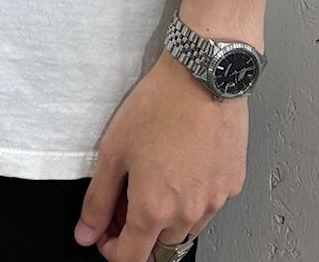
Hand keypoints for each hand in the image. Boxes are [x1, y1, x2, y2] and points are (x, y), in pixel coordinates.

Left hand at [73, 50, 248, 260]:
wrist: (203, 75)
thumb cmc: (159, 105)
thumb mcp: (114, 149)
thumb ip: (98, 199)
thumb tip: (86, 232)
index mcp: (155, 209)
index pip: (132, 258)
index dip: (113, 250)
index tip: (105, 232)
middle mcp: (188, 213)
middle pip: (160, 247)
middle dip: (139, 232)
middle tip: (127, 198)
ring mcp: (215, 200)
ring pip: (186, 229)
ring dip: (168, 218)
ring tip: (155, 179)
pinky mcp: (232, 183)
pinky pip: (209, 205)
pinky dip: (193, 198)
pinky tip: (182, 166)